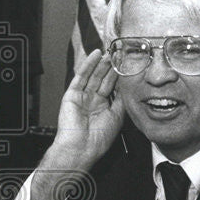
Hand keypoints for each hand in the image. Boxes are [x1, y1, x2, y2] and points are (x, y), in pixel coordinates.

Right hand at [52, 49, 124, 166]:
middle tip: (119, 53)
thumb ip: (121, 99)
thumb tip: (127, 84)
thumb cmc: (98, 138)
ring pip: (93, 76)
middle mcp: (93, 101)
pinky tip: (95, 55)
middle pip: (103, 79)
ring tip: (110, 52)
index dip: (119, 75)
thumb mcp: (117, 116)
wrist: (81, 147)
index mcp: (103, 108)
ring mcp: (82, 97)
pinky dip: (88, 65)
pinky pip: (81, 77)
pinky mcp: (72, 95)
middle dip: (111, 67)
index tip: (127, 64)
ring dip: (101, 64)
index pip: (112, 87)